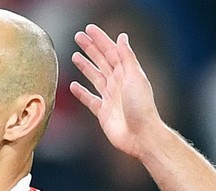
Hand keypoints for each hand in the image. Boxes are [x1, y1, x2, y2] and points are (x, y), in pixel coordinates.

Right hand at [70, 24, 162, 158]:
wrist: (141, 136)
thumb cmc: (141, 107)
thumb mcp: (135, 76)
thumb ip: (127, 57)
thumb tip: (122, 37)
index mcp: (126, 73)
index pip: (111, 51)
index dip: (100, 40)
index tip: (88, 29)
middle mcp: (118, 84)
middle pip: (102, 62)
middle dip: (90, 49)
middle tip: (78, 36)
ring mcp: (110, 98)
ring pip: (95, 78)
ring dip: (86, 67)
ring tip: (75, 56)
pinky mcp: (103, 113)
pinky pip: (90, 100)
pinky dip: (81, 93)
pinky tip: (74, 86)